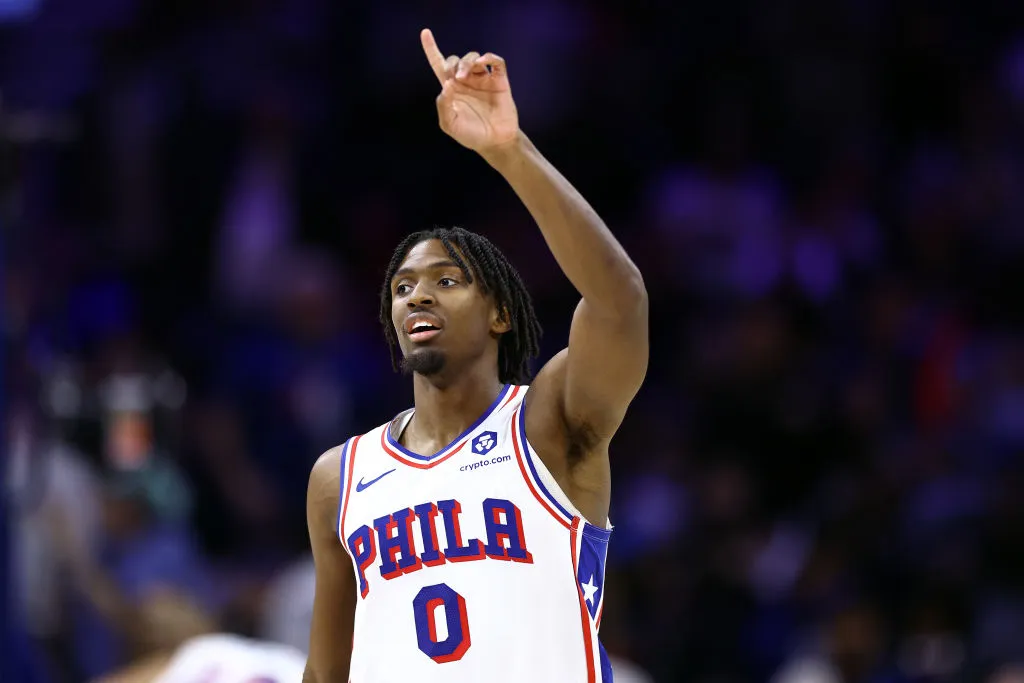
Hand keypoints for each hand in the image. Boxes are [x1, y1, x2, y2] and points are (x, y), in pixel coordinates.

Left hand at [421, 28, 518, 152]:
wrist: (494, 143)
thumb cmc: (470, 135)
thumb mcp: (450, 124)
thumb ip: (443, 105)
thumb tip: (447, 84)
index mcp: (452, 89)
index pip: (439, 64)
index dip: (431, 49)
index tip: (425, 33)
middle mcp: (467, 81)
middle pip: (456, 59)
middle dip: (453, 63)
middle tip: (456, 79)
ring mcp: (483, 80)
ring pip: (474, 57)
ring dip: (467, 62)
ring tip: (465, 76)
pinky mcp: (499, 81)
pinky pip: (496, 62)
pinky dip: (489, 58)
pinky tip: (483, 63)